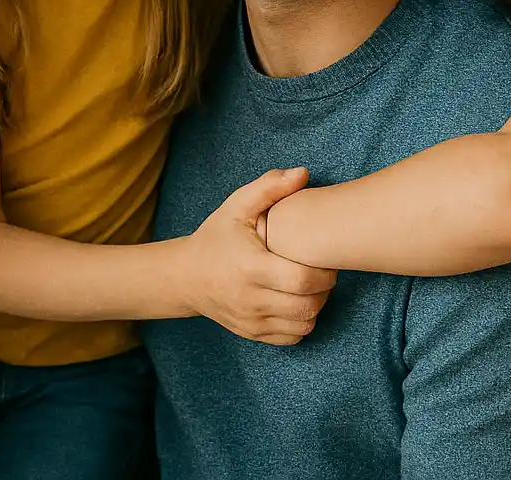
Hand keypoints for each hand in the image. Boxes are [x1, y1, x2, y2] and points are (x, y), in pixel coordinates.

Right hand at [182, 168, 336, 345]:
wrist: (186, 276)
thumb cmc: (216, 237)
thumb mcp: (237, 206)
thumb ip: (270, 187)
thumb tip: (303, 172)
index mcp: (250, 267)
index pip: (303, 280)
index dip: (324, 272)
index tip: (325, 257)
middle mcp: (251, 299)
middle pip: (308, 305)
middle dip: (325, 289)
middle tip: (323, 271)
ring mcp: (252, 321)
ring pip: (304, 324)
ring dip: (316, 305)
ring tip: (311, 285)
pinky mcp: (253, 334)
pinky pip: (292, 337)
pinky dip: (302, 321)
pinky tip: (297, 301)